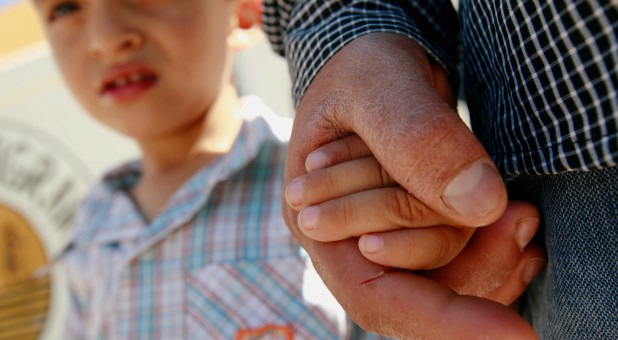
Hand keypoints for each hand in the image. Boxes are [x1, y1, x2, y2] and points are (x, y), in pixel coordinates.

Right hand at [283, 32, 539, 338]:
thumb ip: (415, 138)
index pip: (374, 292)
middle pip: (419, 288)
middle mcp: (351, 241)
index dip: (440, 321)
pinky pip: (464, 258)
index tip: (512, 335)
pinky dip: (498, 248)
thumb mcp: (375, 85)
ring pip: (449, 277)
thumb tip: (480, 203)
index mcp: (316, 219)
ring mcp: (389, 237)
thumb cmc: (359, 71)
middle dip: (478, 263)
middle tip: (524, 215)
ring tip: (525, 215)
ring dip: (493, 253)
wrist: (375, 70)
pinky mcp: (422, 227)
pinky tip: (521, 229)